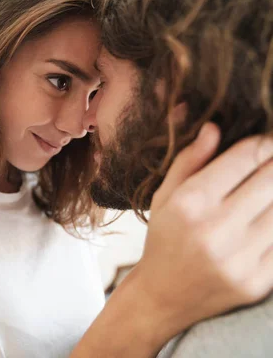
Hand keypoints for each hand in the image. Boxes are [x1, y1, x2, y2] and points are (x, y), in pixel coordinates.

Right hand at [135, 122, 272, 333]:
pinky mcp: (258, 281)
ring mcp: (240, 258)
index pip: (244, 158)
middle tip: (271, 163)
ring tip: (266, 190)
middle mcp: (216, 229)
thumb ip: (189, 160)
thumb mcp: (164, 197)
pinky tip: (267, 217)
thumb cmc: (163, 241)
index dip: (262, 144)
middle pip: (271, 180)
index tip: (266, 142)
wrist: (163, 297)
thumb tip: (214, 127)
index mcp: (190, 203)